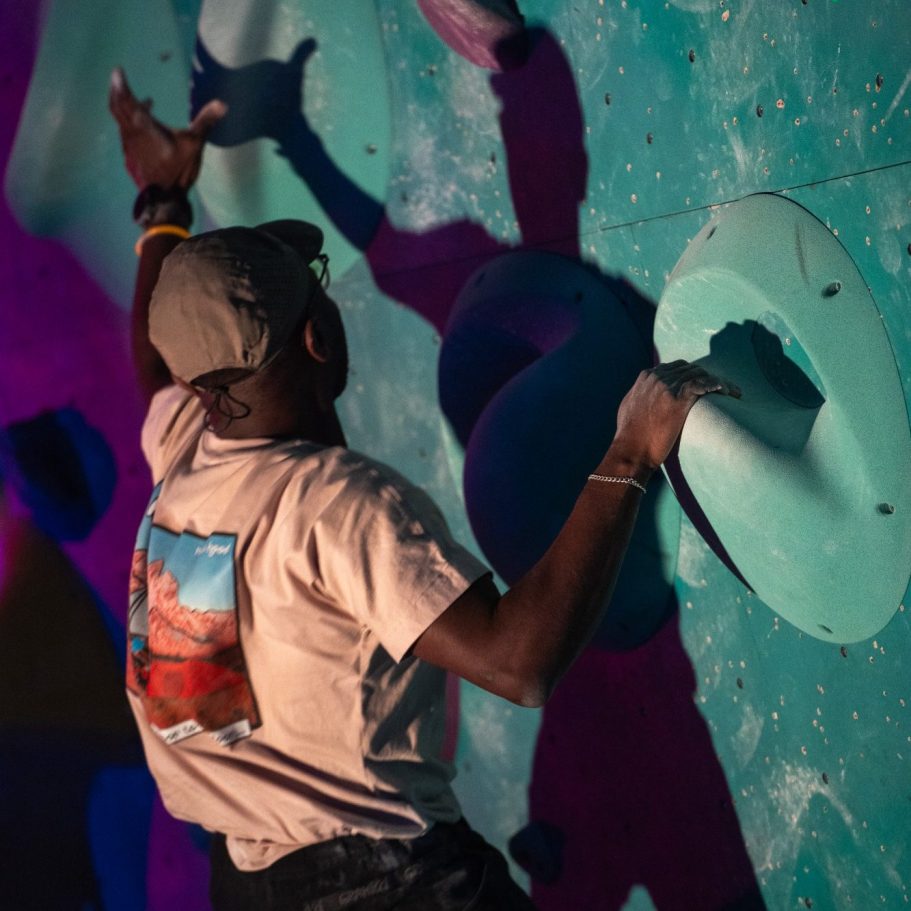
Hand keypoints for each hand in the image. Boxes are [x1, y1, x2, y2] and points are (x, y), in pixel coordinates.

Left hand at [109, 67, 226, 189]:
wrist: (164, 198)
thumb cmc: (177, 168)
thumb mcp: (194, 143)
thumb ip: (205, 121)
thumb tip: (222, 103)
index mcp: (143, 125)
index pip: (126, 99)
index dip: (120, 84)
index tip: (117, 71)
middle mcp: (130, 132)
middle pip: (116, 107)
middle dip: (116, 92)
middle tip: (117, 80)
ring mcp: (128, 146)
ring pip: (120, 120)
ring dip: (124, 108)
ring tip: (140, 102)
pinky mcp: (131, 157)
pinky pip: (126, 133)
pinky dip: (130, 123)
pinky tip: (143, 128)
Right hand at [612, 360, 740, 469]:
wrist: (631, 451)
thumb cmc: (630, 435)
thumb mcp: (630, 406)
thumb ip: (641, 394)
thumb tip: (648, 394)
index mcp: (647, 377)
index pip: (678, 367)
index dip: (695, 374)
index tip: (706, 384)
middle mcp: (657, 377)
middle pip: (691, 369)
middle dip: (709, 377)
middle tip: (725, 390)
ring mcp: (666, 387)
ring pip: (700, 375)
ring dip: (719, 382)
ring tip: (733, 393)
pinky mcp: (676, 399)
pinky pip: (702, 384)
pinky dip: (715, 384)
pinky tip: (725, 391)